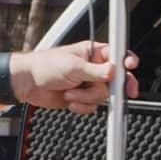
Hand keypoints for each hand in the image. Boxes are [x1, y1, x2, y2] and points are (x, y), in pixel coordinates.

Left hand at [14, 41, 139, 114]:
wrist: (28, 84)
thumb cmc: (46, 66)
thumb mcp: (72, 66)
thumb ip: (94, 70)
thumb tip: (113, 71)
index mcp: (93, 53)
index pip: (116, 55)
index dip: (126, 60)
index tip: (131, 66)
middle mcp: (93, 68)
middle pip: (116, 79)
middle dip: (118, 87)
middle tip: (127, 92)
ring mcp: (88, 84)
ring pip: (102, 95)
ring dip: (86, 97)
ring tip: (70, 93)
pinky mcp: (82, 97)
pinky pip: (92, 106)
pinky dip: (81, 106)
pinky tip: (70, 101)